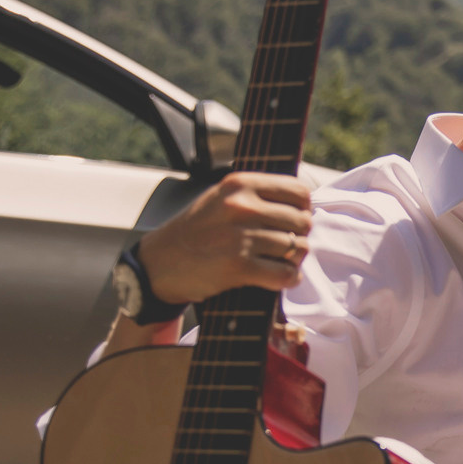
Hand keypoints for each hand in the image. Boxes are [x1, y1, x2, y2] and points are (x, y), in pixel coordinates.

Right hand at [135, 173, 314, 303]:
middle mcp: (241, 206)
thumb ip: (256, 195)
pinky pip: (285, 274)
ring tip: (279, 262)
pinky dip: (288, 279)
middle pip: (302, 221)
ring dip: (294, 260)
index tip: (294, 220)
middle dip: (299, 236)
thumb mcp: (220, 197)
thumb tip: (301, 202)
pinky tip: (278, 278)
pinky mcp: (239, 267)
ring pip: (297, 248)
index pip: (298, 191)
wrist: (159, 263)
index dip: (303, 208)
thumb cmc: (194, 231)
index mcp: (239, 184)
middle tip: (286, 246)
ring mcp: (240, 237)